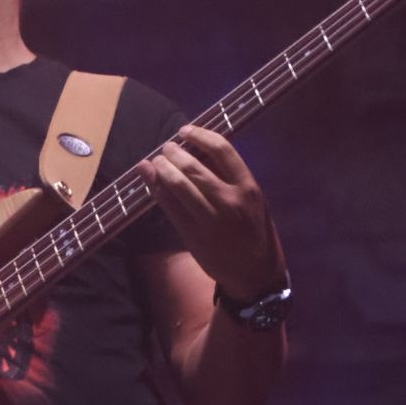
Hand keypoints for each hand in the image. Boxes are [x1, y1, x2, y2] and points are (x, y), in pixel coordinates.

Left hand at [137, 124, 285, 298]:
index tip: (186, 130)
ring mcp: (210, 219)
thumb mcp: (254, 201)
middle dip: (174, 153)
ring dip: (161, 169)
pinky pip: (169, 207)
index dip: (200, 135)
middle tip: (165, 148)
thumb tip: (199, 151)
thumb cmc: (254, 230)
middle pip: (194, 167)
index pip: (222, 150)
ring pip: (178, 185)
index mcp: (248, 188)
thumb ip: (232, 178)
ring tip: (154, 161)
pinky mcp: (193, 234)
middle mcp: (229, 201)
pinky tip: (151, 181)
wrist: (254, 273)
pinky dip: (157, 190)